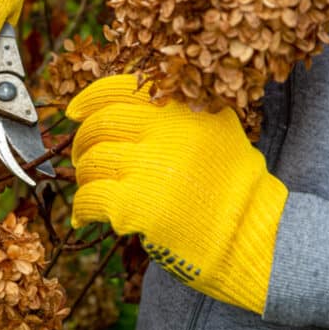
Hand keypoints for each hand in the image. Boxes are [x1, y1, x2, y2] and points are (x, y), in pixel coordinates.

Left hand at [67, 74, 287, 313]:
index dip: (89, 99)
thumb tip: (122, 107)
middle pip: (99, 126)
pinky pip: (89, 198)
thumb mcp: (217, 133)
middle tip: (81, 158)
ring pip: (91, 162)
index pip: (121, 90)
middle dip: (82, 143)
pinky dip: (81, 208)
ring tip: (93, 189)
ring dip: (84, 177)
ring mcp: (150, 169)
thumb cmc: (234, 191)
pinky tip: (83, 217)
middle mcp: (167, 133)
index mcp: (183, 110)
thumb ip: (178, 115)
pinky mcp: (137, 206)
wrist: (254, 239)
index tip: (74, 111)